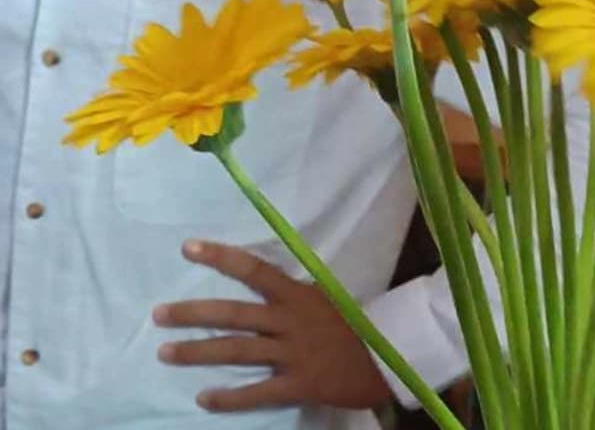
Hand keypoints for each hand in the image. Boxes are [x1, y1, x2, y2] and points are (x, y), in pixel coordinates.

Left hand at [153, 240, 391, 413]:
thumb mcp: (324, 299)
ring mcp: (293, 353)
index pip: (254, 268)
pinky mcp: (297, 384)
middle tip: (157, 314)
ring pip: (237, 350)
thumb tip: (260, 279)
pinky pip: (257, 392)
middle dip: (193, 313)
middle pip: (234, 314)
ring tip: (164, 353)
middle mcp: (291, 319)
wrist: (386, 358)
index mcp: (298, 294)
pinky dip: (229, 396)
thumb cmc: (351, 326)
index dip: (221, 257)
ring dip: (198, 352)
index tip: (189, 248)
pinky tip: (203, 399)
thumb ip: (292, 294)